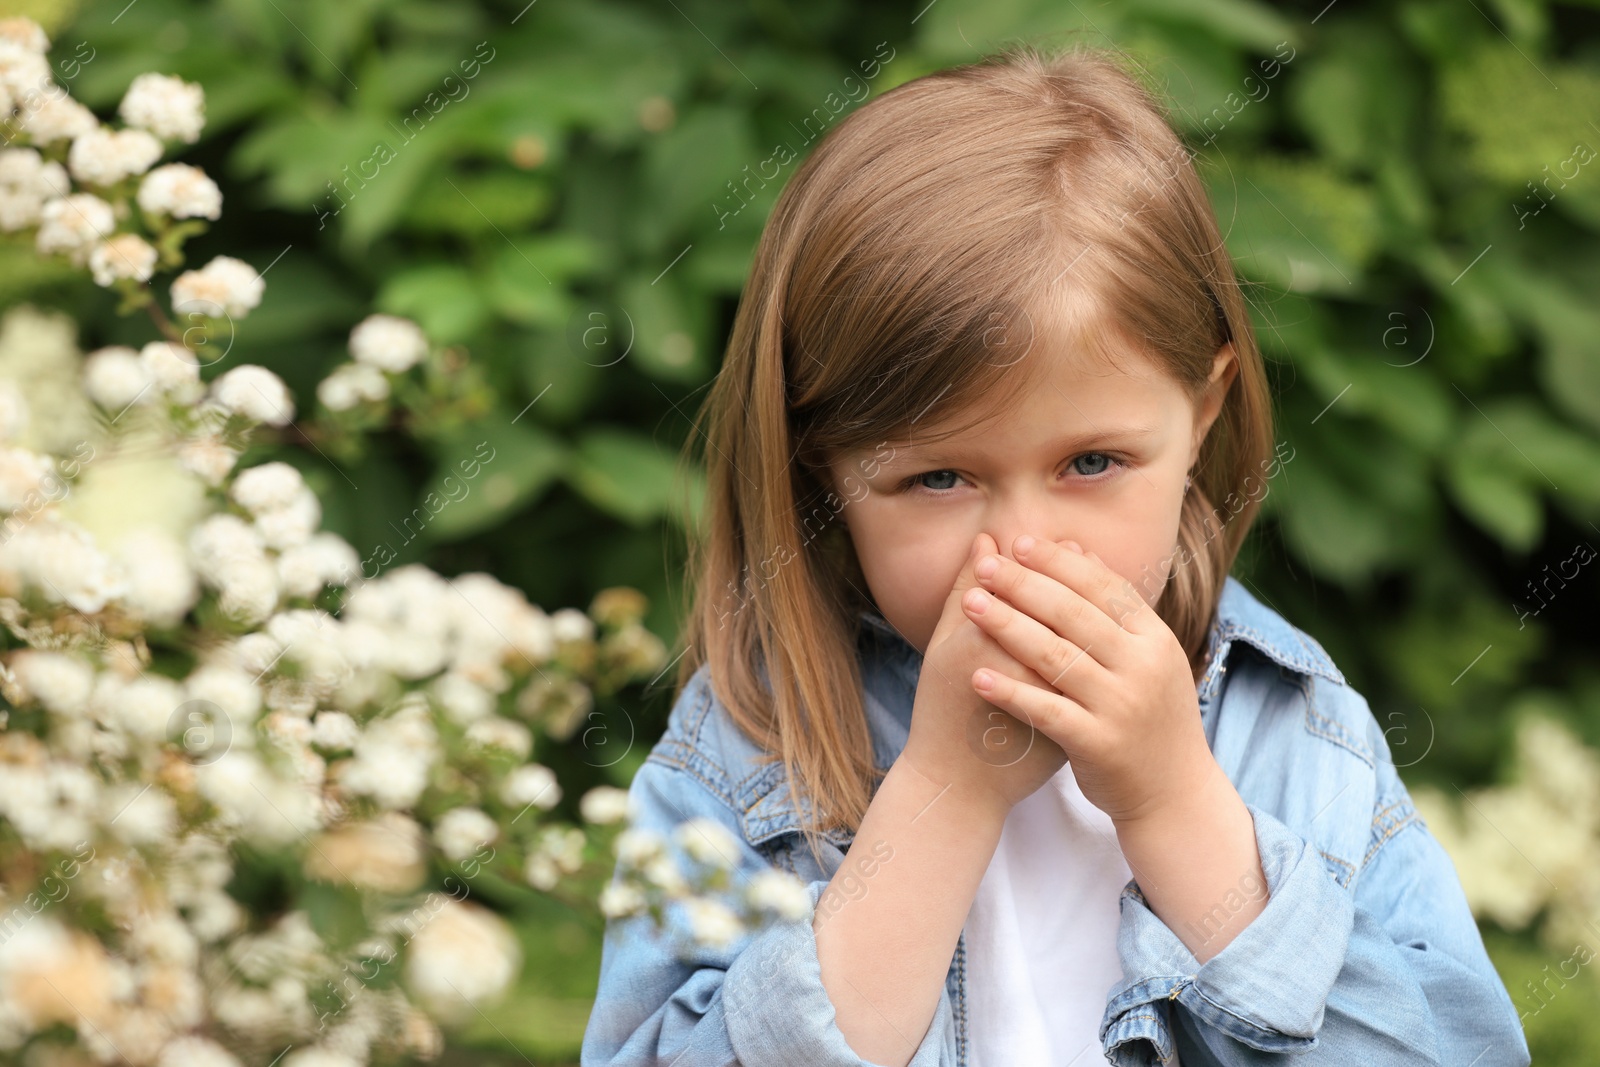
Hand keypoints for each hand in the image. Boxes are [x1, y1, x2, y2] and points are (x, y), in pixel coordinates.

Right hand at [899, 532, 1067, 821]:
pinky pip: (1092, 683)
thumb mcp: (944, 647)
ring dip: (1088, 617)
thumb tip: (986, 541)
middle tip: (1079, 555)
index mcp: (982, 648)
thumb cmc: (942, 710)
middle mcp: (1020, 673)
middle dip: (1073, 583)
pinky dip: (1095, 658)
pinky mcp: (1072, 729)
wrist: (960, 784)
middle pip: (1064, 615)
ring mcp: (1052, 705)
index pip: (1031, 590)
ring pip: (1081, 649)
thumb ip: (964, 593)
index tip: (1055, 542)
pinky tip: (1095, 640)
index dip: (1048, 564)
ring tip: (1087, 594)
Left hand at [959, 534, 1217, 826]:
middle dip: (1023, 585)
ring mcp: (1121, 706)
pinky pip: (1046, 711)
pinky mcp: (1099, 744)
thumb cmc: (1151, 718)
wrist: (1176, 794)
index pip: (1102, 587)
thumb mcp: (1149, 657)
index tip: (1018, 543)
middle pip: (1073, 614)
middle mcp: (1142, 667)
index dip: (1058, 563)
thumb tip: (1080, 551)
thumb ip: (1116, 608)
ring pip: (1056, 656)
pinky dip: (1010, 692)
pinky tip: (977, 676)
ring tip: (970, 605)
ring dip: (1008, 627)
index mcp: (1154, 639)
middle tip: (984, 565)